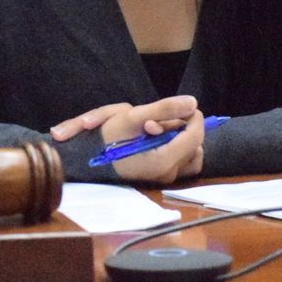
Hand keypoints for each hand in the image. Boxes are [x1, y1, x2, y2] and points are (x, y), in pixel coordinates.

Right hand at [51, 95, 203, 182]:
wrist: (86, 161)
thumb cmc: (105, 139)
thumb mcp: (131, 117)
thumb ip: (164, 108)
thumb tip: (193, 102)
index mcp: (163, 160)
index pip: (195, 136)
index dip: (194, 116)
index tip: (186, 105)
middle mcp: (167, 173)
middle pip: (194, 144)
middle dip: (182, 127)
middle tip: (158, 121)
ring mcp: (165, 178)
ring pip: (191, 154)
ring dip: (180, 138)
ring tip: (156, 131)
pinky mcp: (161, 178)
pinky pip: (183, 162)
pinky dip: (177, 148)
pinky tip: (158, 140)